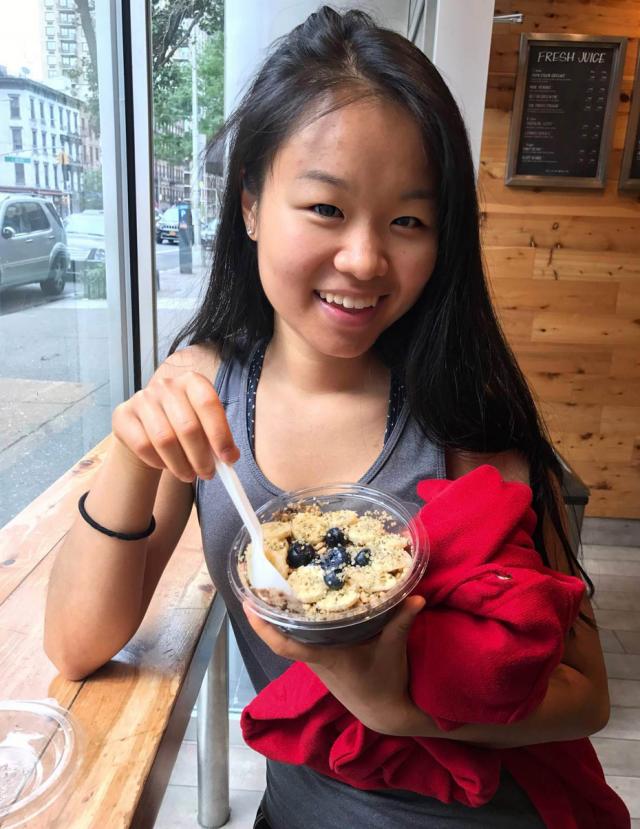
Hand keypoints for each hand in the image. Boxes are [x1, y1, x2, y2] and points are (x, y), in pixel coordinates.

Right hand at [111, 356, 238, 482]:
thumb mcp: (204, 426)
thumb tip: (230, 457)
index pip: (208, 404)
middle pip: (188, 426)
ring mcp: (142, 398)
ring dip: (181, 464)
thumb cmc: (182, 426)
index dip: (220, 433)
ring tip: (189, 475)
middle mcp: (166, 385)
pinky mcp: (123, 415)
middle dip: (201, 457)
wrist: (145, 427)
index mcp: (192, 381)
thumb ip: (218, 438)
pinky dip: (158, 461)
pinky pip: (143, 445)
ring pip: (165, 439)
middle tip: (208, 474)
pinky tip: (166, 466)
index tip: (229, 459)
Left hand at [243, 595, 427, 734]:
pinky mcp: (326, 658)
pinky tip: (304, 601)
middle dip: (269, 610)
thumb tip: (416, 595)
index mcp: (325, 656)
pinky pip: (305, 638)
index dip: (263, 628)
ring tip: (278, 583)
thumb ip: (402, 621)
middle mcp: (316, 657)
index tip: (248, 606)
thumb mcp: (393, 649)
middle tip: (261, 579)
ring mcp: (319, 659)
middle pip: (282, 634)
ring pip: (293, 635)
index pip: (284, 645)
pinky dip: (299, 621)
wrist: (386, 712)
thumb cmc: (385, 683)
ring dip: (283, 614)